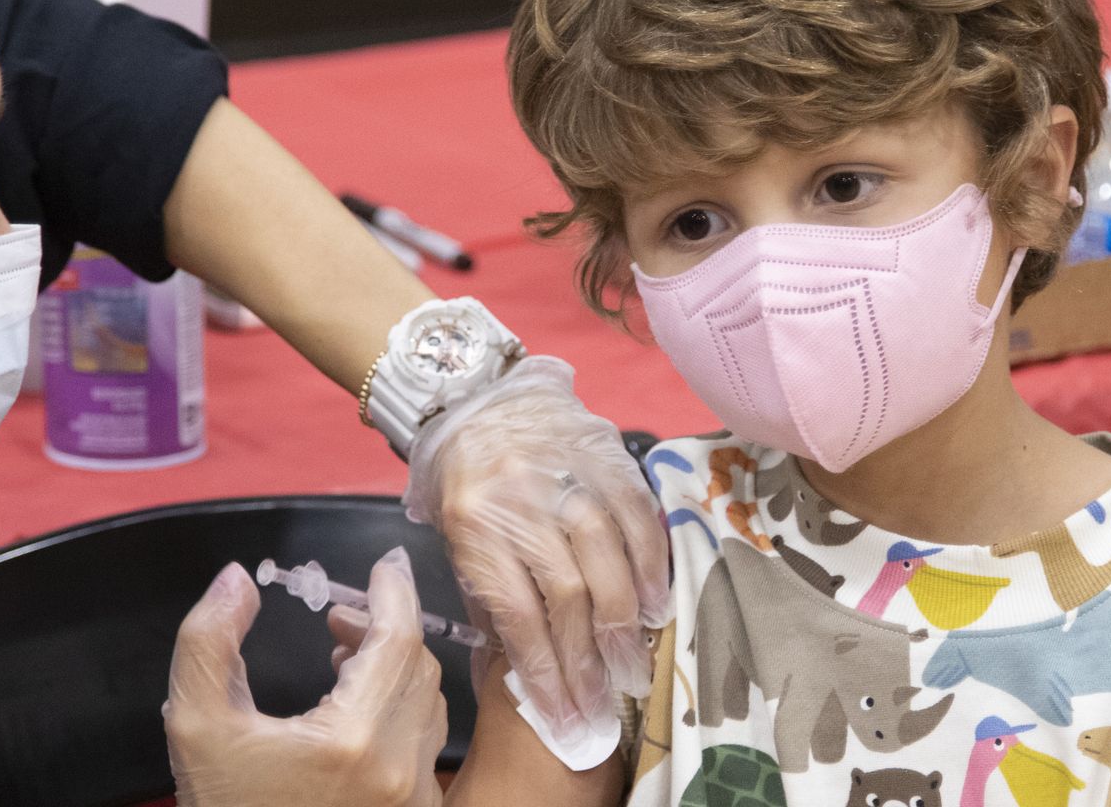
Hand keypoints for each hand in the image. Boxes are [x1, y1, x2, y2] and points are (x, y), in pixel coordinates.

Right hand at [163, 548, 447, 806]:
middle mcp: (401, 769)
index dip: (394, 592)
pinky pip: (426, 744)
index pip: (400, 639)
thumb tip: (238, 580)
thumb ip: (208, 641)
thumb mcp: (195, 725)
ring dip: (396, 667)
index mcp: (355, 740)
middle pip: (419, 666)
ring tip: (344, 656)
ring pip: (429, 705)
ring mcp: (413, 798)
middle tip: (341, 615)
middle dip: (386, 627)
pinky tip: (357, 709)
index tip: (383, 564)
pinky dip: (401, 708)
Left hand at [403, 355, 669, 743]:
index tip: (564, 718)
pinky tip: (655, 606)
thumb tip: (532, 661)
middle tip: (605, 704)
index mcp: (474, 524)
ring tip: (632, 668)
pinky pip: (636, 518)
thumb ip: (492, 590)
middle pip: (567, 595)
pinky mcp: (603, 456)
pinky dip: (650, 566)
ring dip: (625, 624)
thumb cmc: (459, 477)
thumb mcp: (455, 537)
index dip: (544, 673)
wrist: (474, 393)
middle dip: (588, 661)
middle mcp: (523, 501)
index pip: (517, 615)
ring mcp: (567, 476)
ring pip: (607, 561)